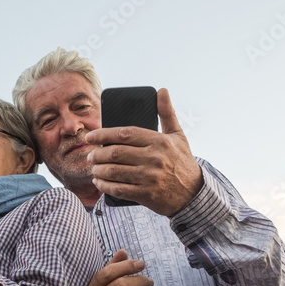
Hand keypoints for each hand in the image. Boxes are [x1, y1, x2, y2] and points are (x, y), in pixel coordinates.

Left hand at [86, 88, 203, 215]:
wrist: (193, 194)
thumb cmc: (182, 162)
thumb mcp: (178, 136)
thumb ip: (167, 113)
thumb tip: (162, 91)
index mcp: (159, 141)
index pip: (124, 134)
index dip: (103, 134)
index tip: (90, 136)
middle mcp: (154, 158)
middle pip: (116, 153)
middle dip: (97, 154)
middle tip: (90, 154)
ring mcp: (149, 177)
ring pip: (114, 171)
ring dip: (98, 169)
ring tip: (93, 168)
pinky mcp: (146, 194)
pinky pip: (119, 189)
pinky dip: (105, 186)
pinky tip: (99, 182)